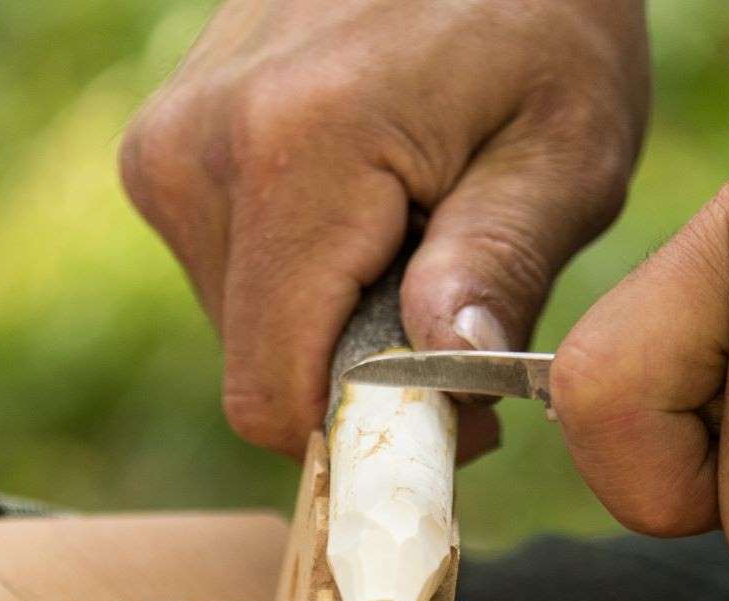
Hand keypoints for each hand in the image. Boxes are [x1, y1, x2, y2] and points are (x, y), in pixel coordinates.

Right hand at [122, 0, 648, 457]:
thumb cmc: (539, 20)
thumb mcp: (564, 145)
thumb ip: (500, 267)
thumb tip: (444, 387)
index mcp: (294, 150)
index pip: (274, 391)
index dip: (366, 432)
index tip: (460, 413)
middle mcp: (197, 150)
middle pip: (256, 368)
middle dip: (356, 376)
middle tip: (457, 314)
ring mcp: (167, 146)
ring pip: (240, 328)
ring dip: (331, 322)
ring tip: (417, 239)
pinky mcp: (163, 149)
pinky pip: (227, 274)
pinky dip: (302, 278)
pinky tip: (369, 211)